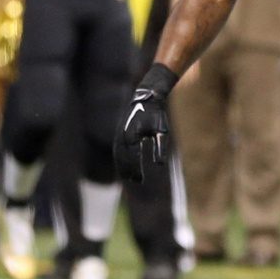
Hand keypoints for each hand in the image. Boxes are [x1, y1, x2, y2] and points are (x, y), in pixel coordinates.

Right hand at [114, 65, 176, 182]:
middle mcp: (123, 136)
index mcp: (133, 136)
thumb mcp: (162, 130)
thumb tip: (160, 164)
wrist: (146, 98)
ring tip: (130, 178)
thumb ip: (160, 147)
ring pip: (118, 155)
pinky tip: (124, 167)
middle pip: (123, 159)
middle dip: (129, 171)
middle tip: (137, 181)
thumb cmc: (156, 115)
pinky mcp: (120, 132)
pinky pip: (117, 149)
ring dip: (123, 167)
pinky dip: (119, 160)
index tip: (142, 180)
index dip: (137, 170)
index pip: (133, 158)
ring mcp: (120, 134)